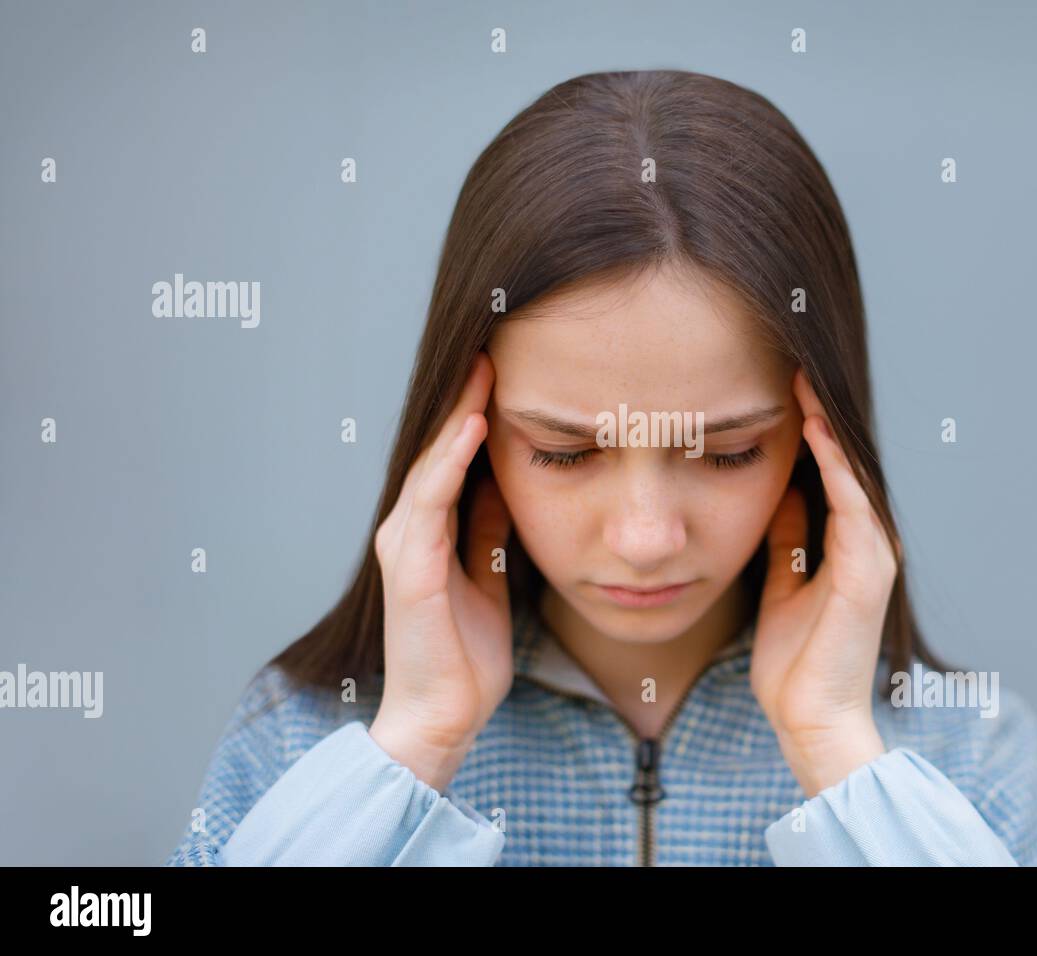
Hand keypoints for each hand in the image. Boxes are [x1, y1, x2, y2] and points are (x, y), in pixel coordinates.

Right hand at [368, 351, 514, 789]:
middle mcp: (409, 531)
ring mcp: (404, 547)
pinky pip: (431, 502)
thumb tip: (503, 487)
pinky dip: (450, 461)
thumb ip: (487, 532)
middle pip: (438, 451)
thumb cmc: (464, 656)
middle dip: (464, 399)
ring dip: (457, 416)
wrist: (444, 718)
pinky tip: (473, 426)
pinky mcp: (409, 570)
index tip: (503, 370)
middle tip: (492, 346)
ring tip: (483, 368)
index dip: (474, 414)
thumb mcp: (487, 577)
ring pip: (431, 465)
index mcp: (428, 533)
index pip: (452, 459)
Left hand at [750, 367, 894, 796]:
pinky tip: (817, 432)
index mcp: (844, 546)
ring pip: (855, 475)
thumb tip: (779, 493)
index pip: (828, 474)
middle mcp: (865, 543)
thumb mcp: (782, 581)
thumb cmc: (795, 659)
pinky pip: (854, 507)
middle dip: (820, 415)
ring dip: (830, 428)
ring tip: (805, 381)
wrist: (809, 717)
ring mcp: (872, 556)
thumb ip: (787, 538)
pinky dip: (838, 467)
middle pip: (845, 465)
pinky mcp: (868, 573)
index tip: (780, 386)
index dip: (808, 430)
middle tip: (795, 364)